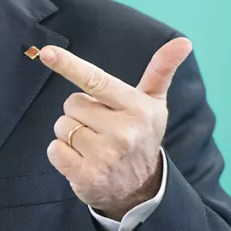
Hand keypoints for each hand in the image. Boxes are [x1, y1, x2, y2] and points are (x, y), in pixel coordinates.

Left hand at [37, 38, 193, 219]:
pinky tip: (81, 159)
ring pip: (61, 126)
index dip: (69, 65)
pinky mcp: (87, 175)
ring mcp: (104, 155)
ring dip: (69, 133)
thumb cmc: (141, 135)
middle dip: (80, 113)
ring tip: (93, 144)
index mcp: (137, 108)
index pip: (96, 80)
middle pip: (71, 103)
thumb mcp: (154, 103)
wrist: (141, 189)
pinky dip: (60, 153)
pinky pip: (53, 150)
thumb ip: (161, 70)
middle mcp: (123, 131)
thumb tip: (183, 41)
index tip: (47, 52)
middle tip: (100, 127)